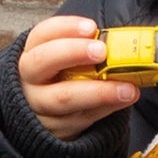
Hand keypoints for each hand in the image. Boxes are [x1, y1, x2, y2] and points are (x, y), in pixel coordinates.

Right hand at [18, 15, 139, 140]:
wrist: (52, 116)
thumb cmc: (65, 79)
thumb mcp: (67, 60)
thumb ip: (86, 49)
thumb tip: (120, 44)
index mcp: (32, 53)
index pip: (42, 34)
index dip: (66, 28)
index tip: (91, 28)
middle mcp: (30, 79)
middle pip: (43, 61)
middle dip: (73, 52)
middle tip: (102, 51)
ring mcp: (39, 106)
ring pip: (64, 97)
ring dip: (99, 91)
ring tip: (127, 88)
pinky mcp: (55, 129)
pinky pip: (81, 118)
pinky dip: (105, 108)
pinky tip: (122, 100)